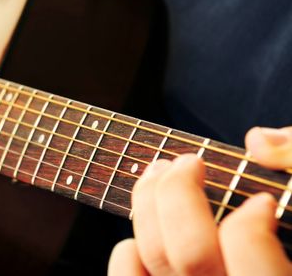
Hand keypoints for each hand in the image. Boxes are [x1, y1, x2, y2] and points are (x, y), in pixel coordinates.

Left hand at [108, 126, 291, 274]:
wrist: (257, 268)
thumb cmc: (285, 231)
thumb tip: (258, 141)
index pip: (247, 252)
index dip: (251, 222)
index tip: (262, 202)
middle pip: (189, 250)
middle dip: (180, 191)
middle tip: (189, 162)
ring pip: (153, 257)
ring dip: (147, 207)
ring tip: (159, 173)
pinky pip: (128, 272)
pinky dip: (129, 247)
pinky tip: (149, 225)